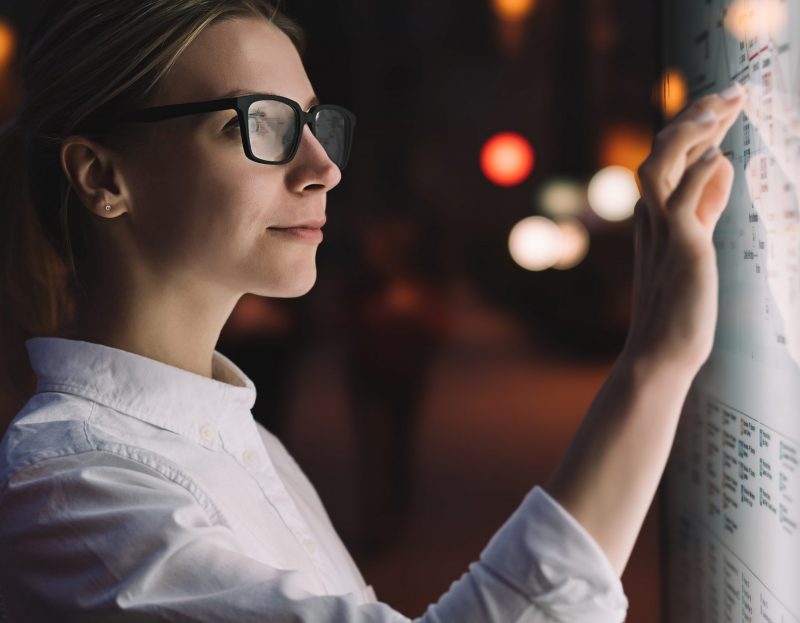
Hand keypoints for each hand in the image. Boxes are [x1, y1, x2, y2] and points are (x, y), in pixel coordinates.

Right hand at [623, 83, 745, 372]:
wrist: (660, 353)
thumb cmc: (680, 309)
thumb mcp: (697, 246)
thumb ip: (705, 206)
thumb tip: (722, 163)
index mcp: (654, 218)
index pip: (670, 160)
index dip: (696, 129)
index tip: (723, 106)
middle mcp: (650, 218)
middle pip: (662, 152)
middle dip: (695, 117)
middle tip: (731, 93)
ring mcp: (660, 232)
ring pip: (662, 164)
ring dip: (689, 132)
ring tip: (721, 108)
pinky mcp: (678, 247)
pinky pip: (683, 198)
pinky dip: (701, 173)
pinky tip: (721, 157)